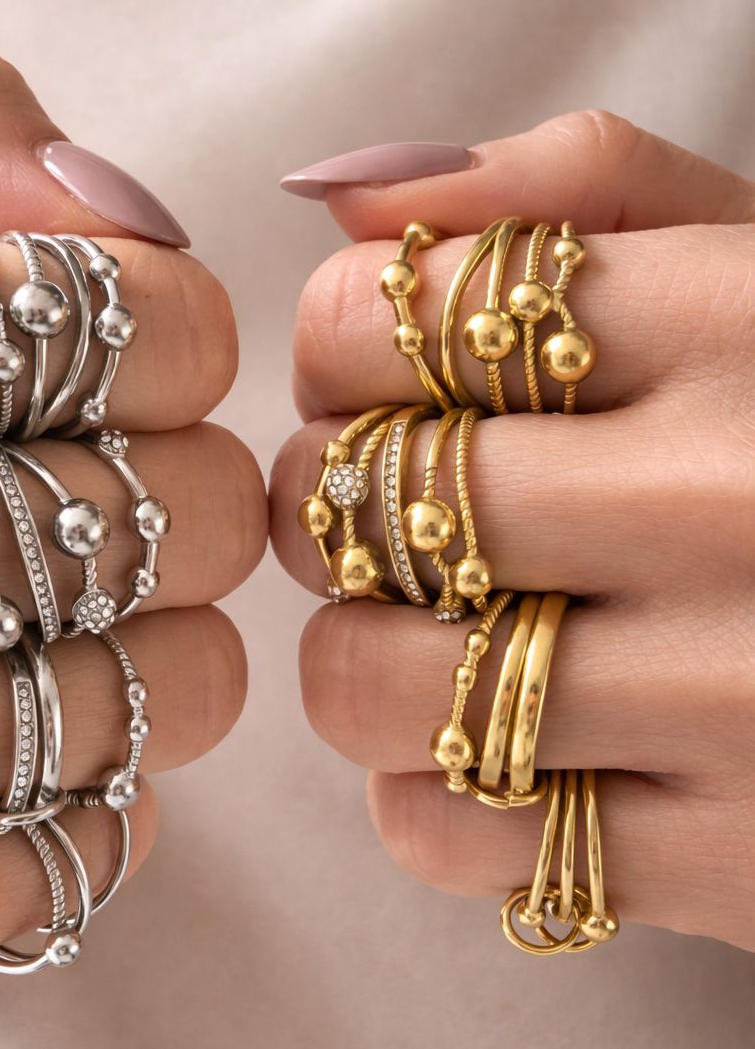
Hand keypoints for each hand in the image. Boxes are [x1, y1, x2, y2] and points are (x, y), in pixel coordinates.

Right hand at [0, 41, 265, 1014]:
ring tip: (48, 632)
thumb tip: (124, 202)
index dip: (174, 345)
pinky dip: (90, 802)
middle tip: (97, 512)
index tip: (111, 379)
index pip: (165, 325)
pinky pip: (96, 849)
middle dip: (180, 502)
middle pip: (198, 510)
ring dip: (158, 657)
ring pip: (182, 689)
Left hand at [272, 111, 754, 950]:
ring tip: (447, 630)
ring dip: (366, 655)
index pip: (378, 320)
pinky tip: (515, 744)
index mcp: (735, 322)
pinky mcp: (737, 860)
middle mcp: (730, 500)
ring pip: (365, 680)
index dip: (340, 347)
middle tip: (411, 505)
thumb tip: (344, 202)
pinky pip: (444, 832)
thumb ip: (577, 188)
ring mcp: (736, 695)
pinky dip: (434, 790)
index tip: (386, 374)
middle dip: (333, 500)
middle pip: (346, 498)